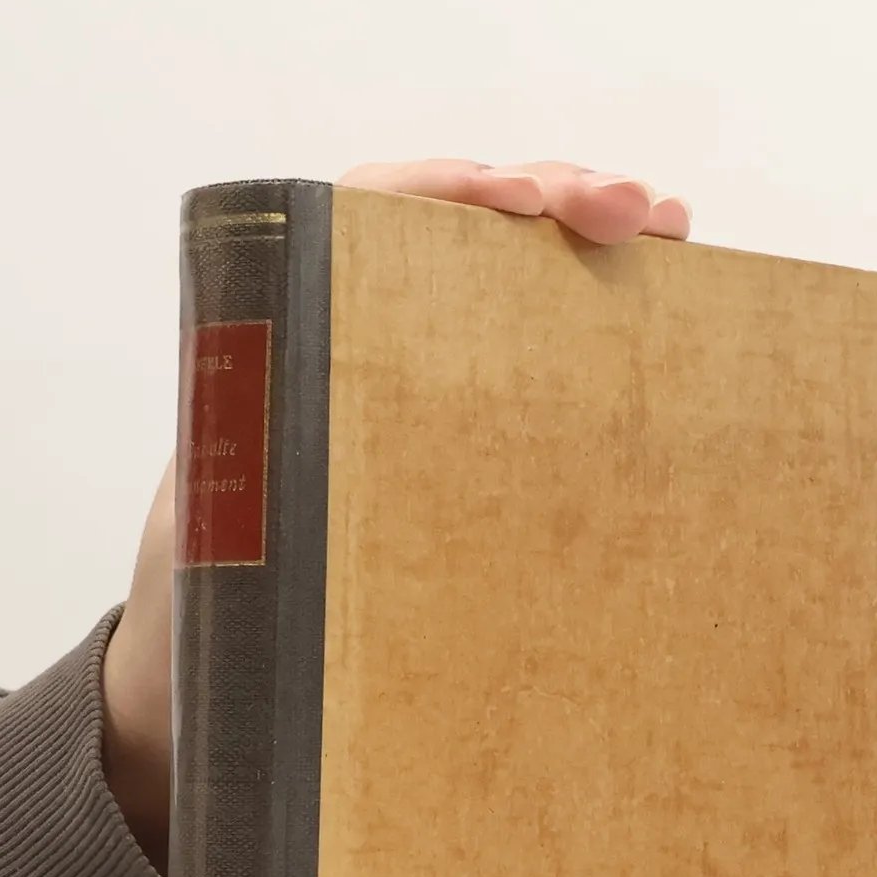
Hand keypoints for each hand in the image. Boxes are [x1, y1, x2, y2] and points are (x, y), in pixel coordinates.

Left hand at [101, 160, 690, 870]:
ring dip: (586, 234)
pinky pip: (532, 347)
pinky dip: (595, 307)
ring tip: (668, 227)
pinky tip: (666, 288)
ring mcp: (414, 379)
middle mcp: (354, 341)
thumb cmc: (208, 623)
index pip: (366, 215)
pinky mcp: (458, 429)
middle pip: (460, 224)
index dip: (447, 191)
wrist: (209, 685)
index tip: (517, 202)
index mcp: (284, 344)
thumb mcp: (223, 563)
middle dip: (550, 195)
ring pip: (509, 269)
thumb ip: (258, 526)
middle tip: (630, 211)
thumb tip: (314, 537)